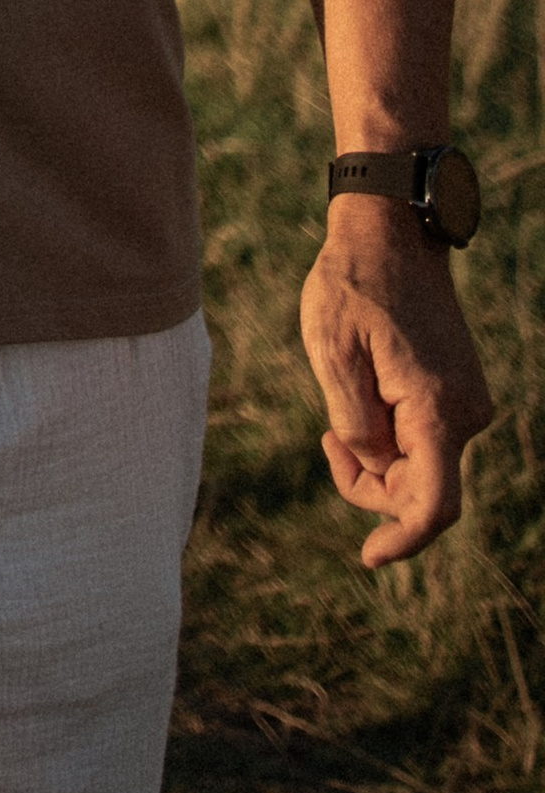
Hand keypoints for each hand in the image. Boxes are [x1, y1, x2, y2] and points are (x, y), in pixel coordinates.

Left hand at [299, 199, 493, 565]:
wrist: (391, 235)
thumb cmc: (352, 287)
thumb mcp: (332, 354)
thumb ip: (354, 424)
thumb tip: (378, 466)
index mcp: (436, 411)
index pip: (434, 505)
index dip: (403, 539)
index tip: (368, 556)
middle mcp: (465, 414)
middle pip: (421, 490)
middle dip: (371, 485)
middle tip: (325, 441)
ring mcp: (466, 403)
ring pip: (422, 466)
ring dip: (376, 459)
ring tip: (335, 414)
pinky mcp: (457, 393)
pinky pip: (425, 440)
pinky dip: (389, 438)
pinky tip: (361, 400)